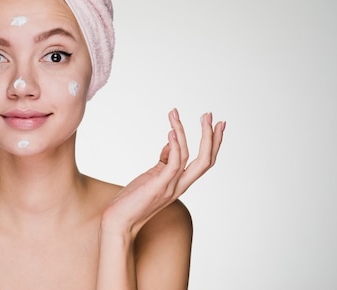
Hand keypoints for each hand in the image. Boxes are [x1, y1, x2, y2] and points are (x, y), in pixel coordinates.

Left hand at [101, 108, 224, 236]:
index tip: (217, 124)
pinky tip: (171, 131)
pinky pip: (173, 164)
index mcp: (180, 183)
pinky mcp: (158, 186)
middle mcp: (180, 185)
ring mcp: (170, 187)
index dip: (213, 143)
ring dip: (184, 132)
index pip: (205, 162)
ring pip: (189, 157)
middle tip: (210, 115)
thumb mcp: (152, 176)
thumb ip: (164, 161)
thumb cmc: (132, 200)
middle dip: (211, 136)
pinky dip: (174, 146)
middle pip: (206, 160)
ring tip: (176, 115)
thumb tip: (171, 141)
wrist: (119, 222)